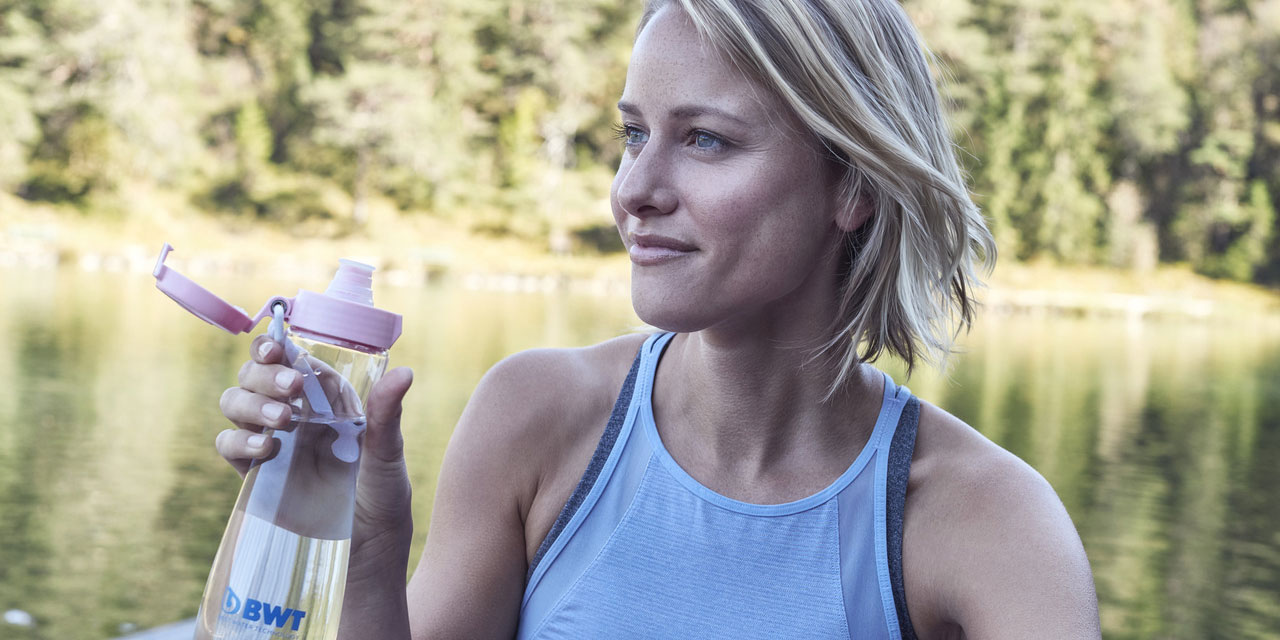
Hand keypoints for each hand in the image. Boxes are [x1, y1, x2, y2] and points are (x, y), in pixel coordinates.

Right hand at [216, 334, 415, 563]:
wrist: (362, 560)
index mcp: (328, 402)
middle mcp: (297, 417)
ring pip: (237, 402)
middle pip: (258, 374)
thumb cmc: (383, 505)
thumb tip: (405, 372)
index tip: (280, 348)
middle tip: (292, 390)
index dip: (278, 347)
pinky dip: (239, 441)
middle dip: (265, 373)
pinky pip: (230, 446)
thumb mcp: (388, 458)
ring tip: (282, 421)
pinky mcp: (255, 476)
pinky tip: (267, 450)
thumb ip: (386, 416)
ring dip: (251, 402)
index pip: (294, 360)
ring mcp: (273, 444)